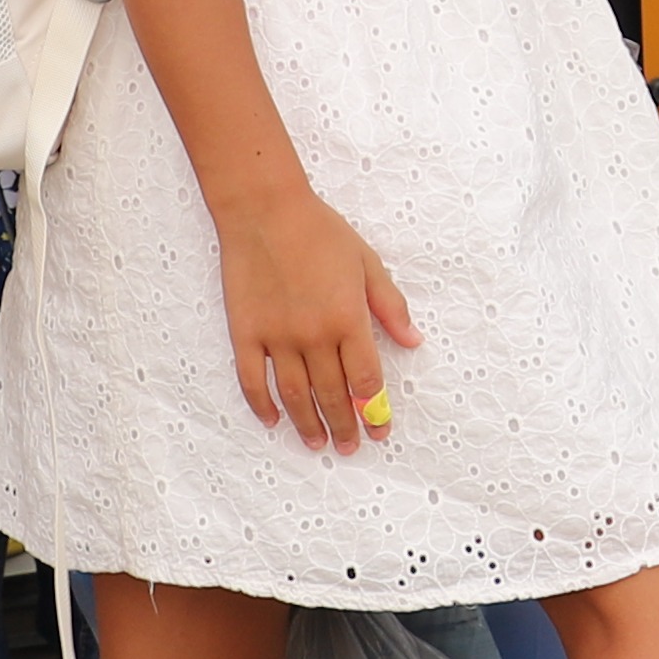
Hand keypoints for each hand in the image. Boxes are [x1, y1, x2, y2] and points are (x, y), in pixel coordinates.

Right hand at [215, 179, 420, 449]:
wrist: (265, 211)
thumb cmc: (321, 232)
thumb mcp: (367, 263)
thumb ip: (390, 306)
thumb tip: (413, 341)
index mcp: (348, 319)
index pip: (366, 379)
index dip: (375, 410)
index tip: (380, 430)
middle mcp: (313, 335)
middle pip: (332, 394)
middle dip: (345, 426)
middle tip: (351, 448)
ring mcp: (277, 337)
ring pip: (294, 395)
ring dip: (307, 424)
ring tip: (318, 444)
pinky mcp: (245, 334)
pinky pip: (253, 380)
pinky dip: (262, 405)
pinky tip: (273, 421)